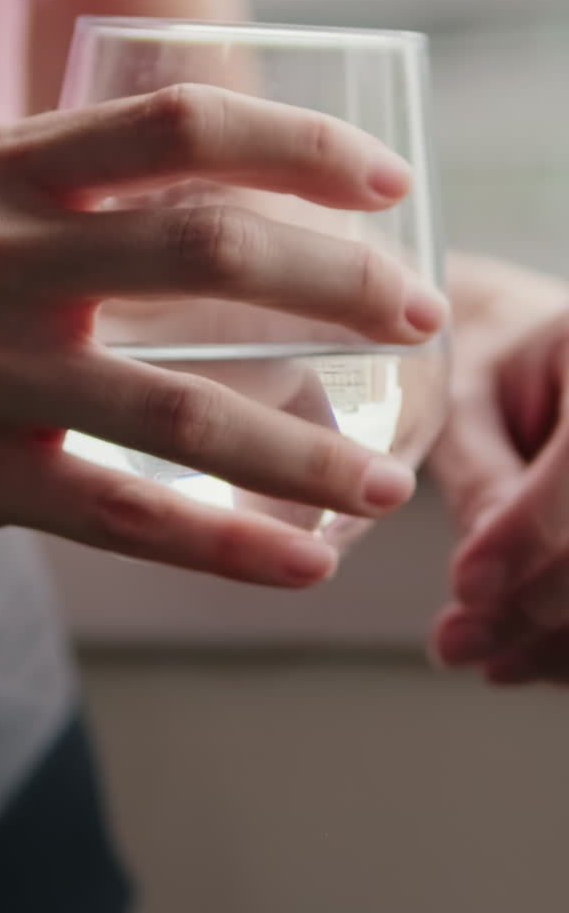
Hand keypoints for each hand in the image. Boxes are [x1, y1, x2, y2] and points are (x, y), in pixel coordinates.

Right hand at [0, 84, 445, 585]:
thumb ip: (79, 178)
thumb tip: (222, 177)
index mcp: (11, 168)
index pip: (182, 126)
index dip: (299, 144)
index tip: (384, 179)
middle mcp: (2, 255)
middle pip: (209, 252)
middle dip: (342, 283)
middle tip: (417, 313)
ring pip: (178, 411)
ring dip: (302, 451)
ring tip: (384, 483)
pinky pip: (120, 517)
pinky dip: (224, 547)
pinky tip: (301, 562)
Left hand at [428, 254, 568, 681]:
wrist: (534, 357)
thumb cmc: (489, 364)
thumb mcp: (464, 396)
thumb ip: (479, 473)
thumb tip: (484, 580)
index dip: (532, 533)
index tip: (465, 585)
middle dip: (538, 606)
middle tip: (455, 642)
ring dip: (561, 640)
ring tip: (483, 654)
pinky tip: (525, 656)